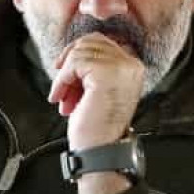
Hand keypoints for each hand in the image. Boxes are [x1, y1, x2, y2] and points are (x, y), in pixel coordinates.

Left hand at [48, 32, 144, 150]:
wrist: (100, 152)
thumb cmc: (96, 127)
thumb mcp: (96, 89)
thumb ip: (92, 68)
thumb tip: (72, 52)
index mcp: (132, 68)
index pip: (101, 41)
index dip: (77, 54)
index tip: (65, 72)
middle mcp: (131, 65)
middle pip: (90, 41)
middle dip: (70, 61)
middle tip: (61, 84)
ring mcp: (121, 67)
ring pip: (80, 51)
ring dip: (64, 75)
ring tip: (62, 97)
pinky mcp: (106, 73)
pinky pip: (74, 62)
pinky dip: (62, 80)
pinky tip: (61, 97)